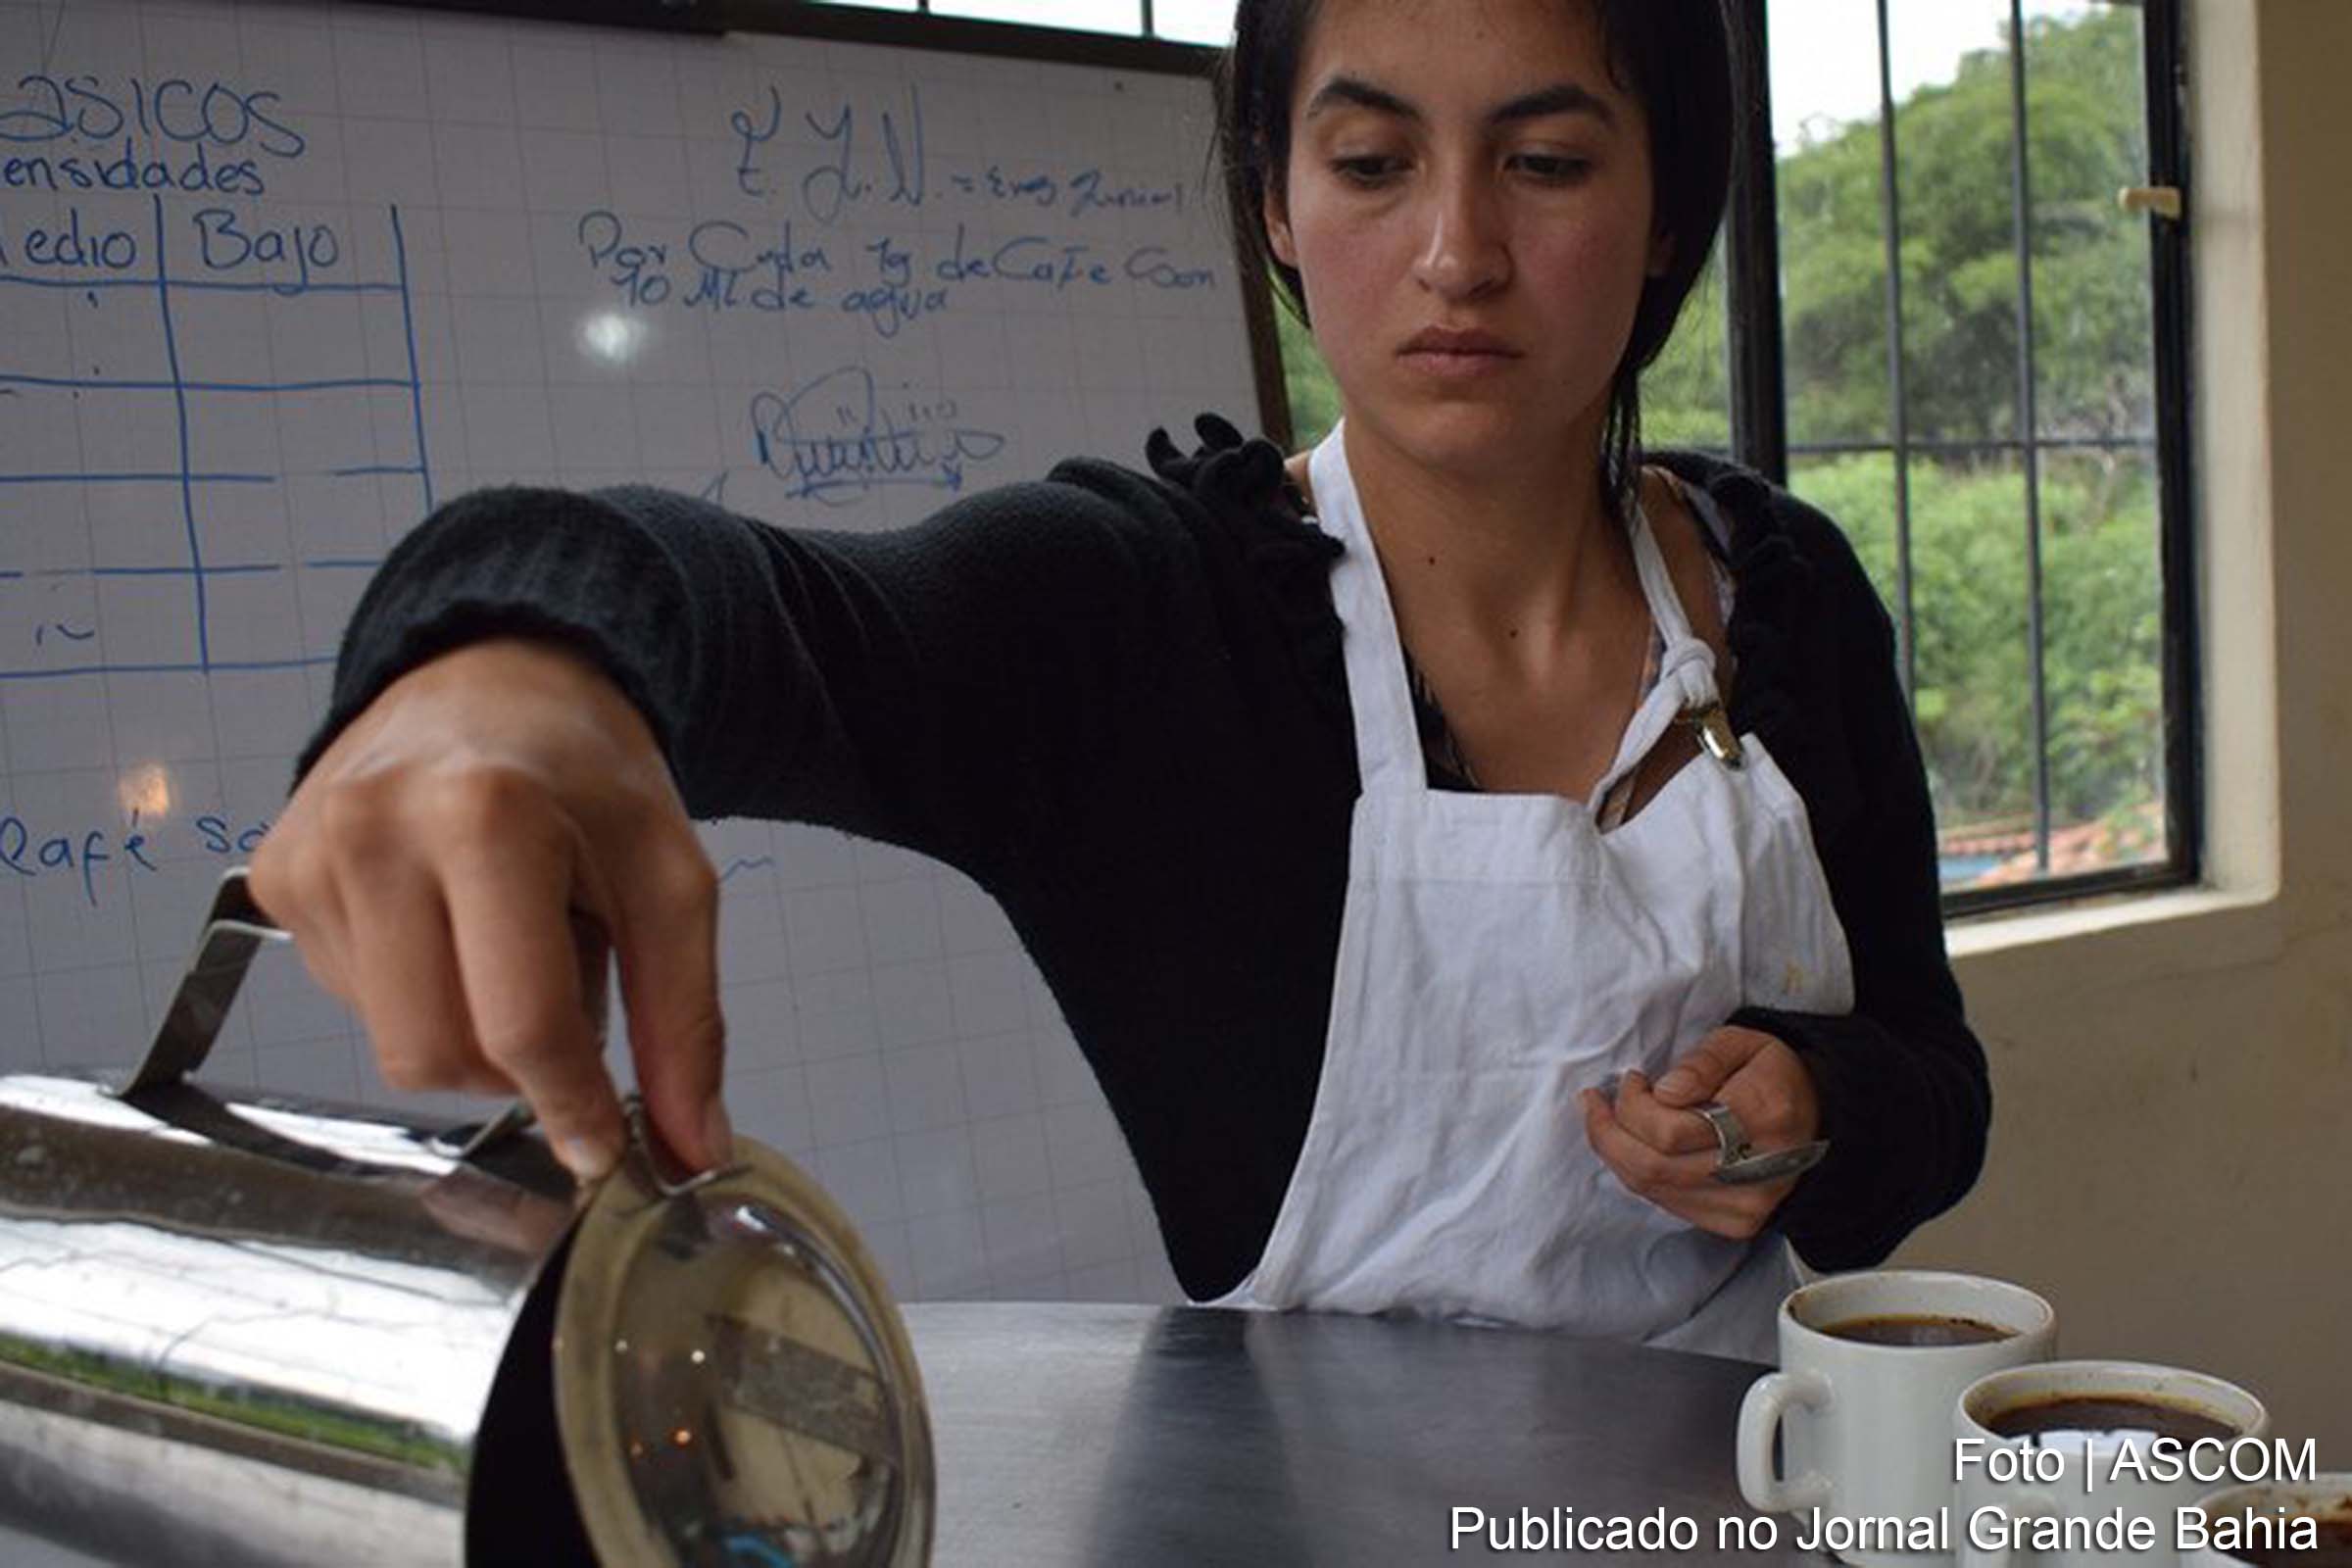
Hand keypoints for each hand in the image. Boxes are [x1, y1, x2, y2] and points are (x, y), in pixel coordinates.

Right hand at [249, 637, 729, 1181]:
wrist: (494, 675)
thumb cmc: (589, 778)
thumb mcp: (671, 881)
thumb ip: (686, 1021)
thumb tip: (693, 1152)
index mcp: (487, 819)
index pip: (520, 1024)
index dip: (570, 1105)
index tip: (605, 1151)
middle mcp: (376, 831)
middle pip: (438, 1055)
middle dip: (516, 1066)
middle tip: (565, 988)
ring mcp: (310, 854)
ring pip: (390, 1044)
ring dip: (467, 1029)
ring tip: (506, 940)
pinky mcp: (274, 877)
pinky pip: (350, 1002)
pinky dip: (415, 992)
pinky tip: (446, 922)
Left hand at [1577, 1026, 1818, 1238]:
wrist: (1815, 1120)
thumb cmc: (1770, 1074)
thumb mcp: (1740, 1043)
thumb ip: (1701, 1061)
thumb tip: (1664, 1092)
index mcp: (1764, 1115)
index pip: (1670, 1131)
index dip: (1634, 1106)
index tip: (1632, 1079)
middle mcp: (1758, 1169)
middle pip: (1653, 1165)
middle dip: (1609, 1132)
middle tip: (1597, 1103)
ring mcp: (1748, 1204)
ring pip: (1652, 1188)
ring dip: (1616, 1153)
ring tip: (1608, 1120)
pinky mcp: (1737, 1223)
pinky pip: (1667, 1204)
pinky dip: (1639, 1174)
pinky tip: (1637, 1147)